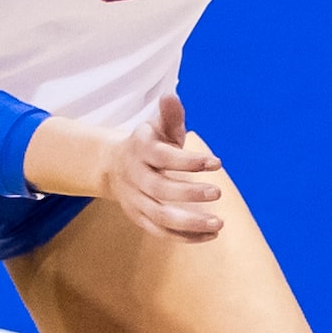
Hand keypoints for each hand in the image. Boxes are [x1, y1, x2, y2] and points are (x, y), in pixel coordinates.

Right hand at [99, 94, 224, 243]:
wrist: (113, 166)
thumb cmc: (147, 143)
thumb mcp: (156, 127)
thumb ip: (169, 116)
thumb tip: (170, 96)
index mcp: (140, 150)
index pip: (164, 157)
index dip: (189, 161)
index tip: (217, 163)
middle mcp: (135, 177)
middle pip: (160, 189)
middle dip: (189, 193)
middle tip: (218, 193)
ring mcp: (135, 200)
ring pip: (160, 216)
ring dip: (190, 222)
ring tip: (219, 224)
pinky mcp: (138, 218)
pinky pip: (161, 232)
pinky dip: (185, 236)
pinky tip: (210, 235)